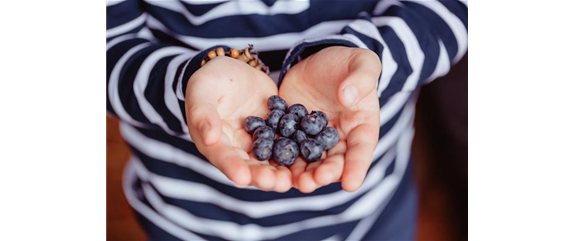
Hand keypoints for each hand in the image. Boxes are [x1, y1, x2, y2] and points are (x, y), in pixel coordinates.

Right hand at [185, 57, 291, 191]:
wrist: (236, 67)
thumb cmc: (211, 79)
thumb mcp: (203, 91)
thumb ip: (203, 114)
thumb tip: (209, 138)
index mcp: (214, 142)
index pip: (223, 157)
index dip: (232, 167)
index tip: (243, 178)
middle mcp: (237, 148)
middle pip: (249, 165)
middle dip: (263, 176)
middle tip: (277, 183)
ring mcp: (258, 142)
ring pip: (270, 160)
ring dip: (281, 171)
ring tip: (293, 180)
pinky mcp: (275, 132)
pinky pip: (287, 143)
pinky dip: (297, 152)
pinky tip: (310, 158)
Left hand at [279, 46, 380, 191]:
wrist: (320, 60)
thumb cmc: (349, 63)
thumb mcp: (362, 64)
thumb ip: (361, 78)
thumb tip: (347, 97)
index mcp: (361, 127)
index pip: (361, 150)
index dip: (356, 167)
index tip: (350, 184)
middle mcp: (338, 140)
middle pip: (333, 162)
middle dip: (323, 174)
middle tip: (312, 182)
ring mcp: (313, 138)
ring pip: (309, 161)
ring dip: (301, 174)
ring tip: (293, 182)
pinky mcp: (292, 132)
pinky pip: (285, 146)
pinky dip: (279, 157)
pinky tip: (270, 166)